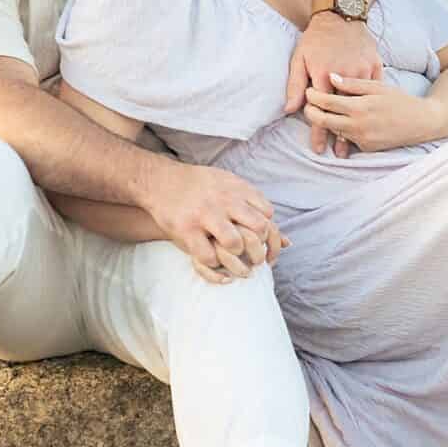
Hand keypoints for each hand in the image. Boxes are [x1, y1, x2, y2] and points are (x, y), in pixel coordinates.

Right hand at [144, 163, 282, 280]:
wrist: (160, 180)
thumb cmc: (199, 186)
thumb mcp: (229, 185)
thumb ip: (255, 207)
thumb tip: (287, 240)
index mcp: (237, 189)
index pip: (267, 215)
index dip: (269, 235)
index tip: (265, 247)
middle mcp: (225, 200)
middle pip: (258, 230)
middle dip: (259, 250)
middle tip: (255, 260)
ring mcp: (206, 215)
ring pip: (235, 244)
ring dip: (238, 258)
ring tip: (235, 261)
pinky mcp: (187, 229)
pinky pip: (208, 256)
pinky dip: (213, 266)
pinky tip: (213, 263)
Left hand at [283, 12, 380, 157]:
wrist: (342, 15)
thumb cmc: (317, 38)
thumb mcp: (300, 58)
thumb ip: (295, 85)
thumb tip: (289, 110)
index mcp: (324, 74)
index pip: (321, 110)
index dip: (319, 132)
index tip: (318, 148)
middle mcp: (346, 76)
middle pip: (342, 113)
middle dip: (338, 136)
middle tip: (335, 154)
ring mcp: (364, 72)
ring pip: (360, 105)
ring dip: (355, 126)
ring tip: (349, 144)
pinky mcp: (376, 67)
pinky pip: (374, 90)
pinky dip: (371, 106)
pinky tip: (368, 120)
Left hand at [304, 72, 436, 153]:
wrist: (421, 123)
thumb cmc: (400, 100)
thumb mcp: (377, 86)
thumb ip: (352, 84)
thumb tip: (331, 77)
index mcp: (360, 107)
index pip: (326, 103)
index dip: (313, 96)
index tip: (309, 90)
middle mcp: (358, 126)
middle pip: (323, 121)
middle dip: (311, 113)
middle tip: (308, 104)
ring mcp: (362, 140)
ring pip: (334, 130)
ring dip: (326, 121)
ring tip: (323, 110)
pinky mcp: (366, 148)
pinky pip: (347, 138)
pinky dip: (342, 129)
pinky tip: (344, 121)